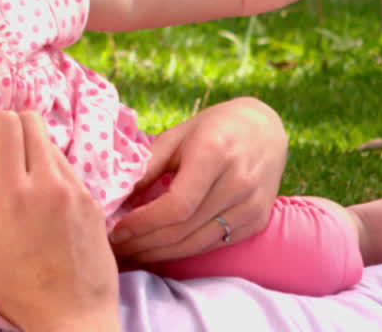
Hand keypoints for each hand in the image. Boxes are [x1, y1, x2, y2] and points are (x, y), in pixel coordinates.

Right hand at [0, 111, 119, 331]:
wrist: (76, 319)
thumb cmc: (18, 293)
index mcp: (15, 194)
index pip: (3, 123)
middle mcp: (50, 183)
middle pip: (27, 118)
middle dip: (2, 130)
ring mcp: (77, 189)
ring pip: (48, 140)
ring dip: (26, 151)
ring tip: (15, 186)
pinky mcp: (93, 200)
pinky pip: (66, 166)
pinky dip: (46, 170)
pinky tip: (39, 204)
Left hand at [109, 97, 287, 263]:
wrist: (265, 130)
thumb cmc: (213, 128)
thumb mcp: (176, 135)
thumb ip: (148, 165)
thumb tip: (118, 198)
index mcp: (215, 155)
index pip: (177, 205)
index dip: (144, 222)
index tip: (117, 229)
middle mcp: (238, 184)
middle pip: (184, 229)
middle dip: (144, 243)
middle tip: (116, 249)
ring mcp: (251, 207)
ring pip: (197, 244)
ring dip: (160, 254)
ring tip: (132, 254)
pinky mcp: (257, 222)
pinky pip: (213, 245)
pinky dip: (183, 252)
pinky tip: (160, 251)